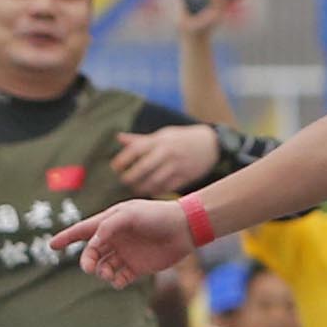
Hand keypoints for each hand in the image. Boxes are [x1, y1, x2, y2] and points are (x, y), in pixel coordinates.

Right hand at [53, 199, 194, 286]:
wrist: (183, 229)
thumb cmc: (156, 216)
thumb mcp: (129, 214)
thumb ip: (108, 226)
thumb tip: (93, 242)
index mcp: (110, 223)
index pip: (83, 230)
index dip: (67, 237)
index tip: (52, 245)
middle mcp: (115, 239)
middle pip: (91, 253)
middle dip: (87, 261)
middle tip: (89, 268)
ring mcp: (125, 254)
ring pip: (103, 267)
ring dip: (101, 272)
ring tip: (108, 274)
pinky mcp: (137, 268)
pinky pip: (119, 279)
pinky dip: (115, 282)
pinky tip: (119, 280)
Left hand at [106, 123, 221, 194]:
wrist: (211, 144)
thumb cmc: (181, 139)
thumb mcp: (163, 135)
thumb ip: (140, 139)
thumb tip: (118, 137)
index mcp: (159, 140)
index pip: (136, 149)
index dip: (123, 159)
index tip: (115, 167)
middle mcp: (167, 152)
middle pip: (143, 167)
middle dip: (130, 177)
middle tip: (124, 180)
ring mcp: (177, 166)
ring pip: (155, 180)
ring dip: (142, 187)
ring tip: (136, 188)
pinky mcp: (185, 177)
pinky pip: (167, 188)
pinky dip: (157, 191)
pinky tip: (151, 191)